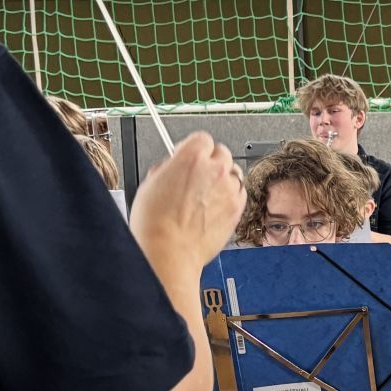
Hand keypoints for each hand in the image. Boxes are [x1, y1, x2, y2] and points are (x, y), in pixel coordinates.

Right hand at [130, 132, 245, 263]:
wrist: (169, 252)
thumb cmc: (155, 224)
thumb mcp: (151, 183)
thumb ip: (169, 168)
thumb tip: (174, 167)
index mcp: (191, 156)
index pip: (202, 139)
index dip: (193, 148)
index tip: (188, 156)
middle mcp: (215, 169)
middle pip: (221, 153)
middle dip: (210, 162)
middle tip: (197, 176)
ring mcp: (229, 188)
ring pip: (232, 173)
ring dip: (222, 179)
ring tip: (205, 195)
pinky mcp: (237, 208)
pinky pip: (239, 193)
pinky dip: (230, 196)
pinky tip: (214, 207)